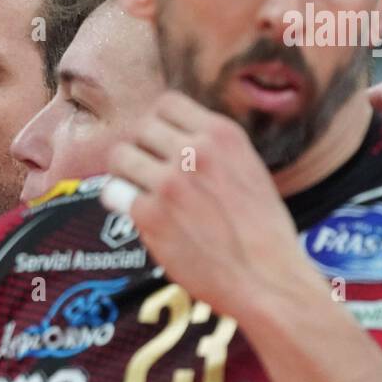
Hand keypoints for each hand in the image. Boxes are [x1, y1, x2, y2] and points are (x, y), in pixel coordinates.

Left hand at [101, 90, 320, 318]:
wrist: (267, 278)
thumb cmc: (261, 230)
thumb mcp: (248, 169)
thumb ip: (212, 149)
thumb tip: (172, 139)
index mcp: (222, 135)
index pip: (167, 103)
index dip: (158, 123)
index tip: (158, 143)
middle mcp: (194, 152)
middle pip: (140, 128)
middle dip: (140, 148)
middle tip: (146, 171)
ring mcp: (170, 183)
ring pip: (119, 156)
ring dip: (123, 172)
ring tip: (136, 189)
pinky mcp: (151, 215)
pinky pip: (114, 193)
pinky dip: (121, 203)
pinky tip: (136, 214)